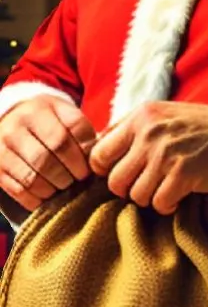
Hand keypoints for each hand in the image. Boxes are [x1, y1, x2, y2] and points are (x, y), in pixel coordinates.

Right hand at [0, 95, 95, 211]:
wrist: (9, 121)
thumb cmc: (46, 122)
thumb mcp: (64, 115)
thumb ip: (82, 133)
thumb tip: (98, 162)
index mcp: (44, 108)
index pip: (73, 128)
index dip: (86, 151)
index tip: (90, 165)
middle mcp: (20, 124)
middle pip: (55, 152)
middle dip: (73, 172)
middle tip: (79, 179)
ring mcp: (5, 146)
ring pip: (36, 175)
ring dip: (55, 187)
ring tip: (63, 186)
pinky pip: (20, 190)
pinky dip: (37, 198)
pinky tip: (47, 196)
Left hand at [90, 101, 207, 214]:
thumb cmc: (199, 126)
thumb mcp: (161, 114)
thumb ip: (129, 128)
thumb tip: (96, 145)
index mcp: (140, 118)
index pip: (99, 153)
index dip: (105, 171)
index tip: (122, 174)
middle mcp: (149, 134)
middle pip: (115, 181)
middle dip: (128, 189)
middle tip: (145, 185)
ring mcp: (166, 155)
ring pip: (136, 195)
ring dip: (150, 198)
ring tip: (165, 188)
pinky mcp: (184, 174)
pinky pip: (160, 204)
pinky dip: (167, 205)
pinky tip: (178, 195)